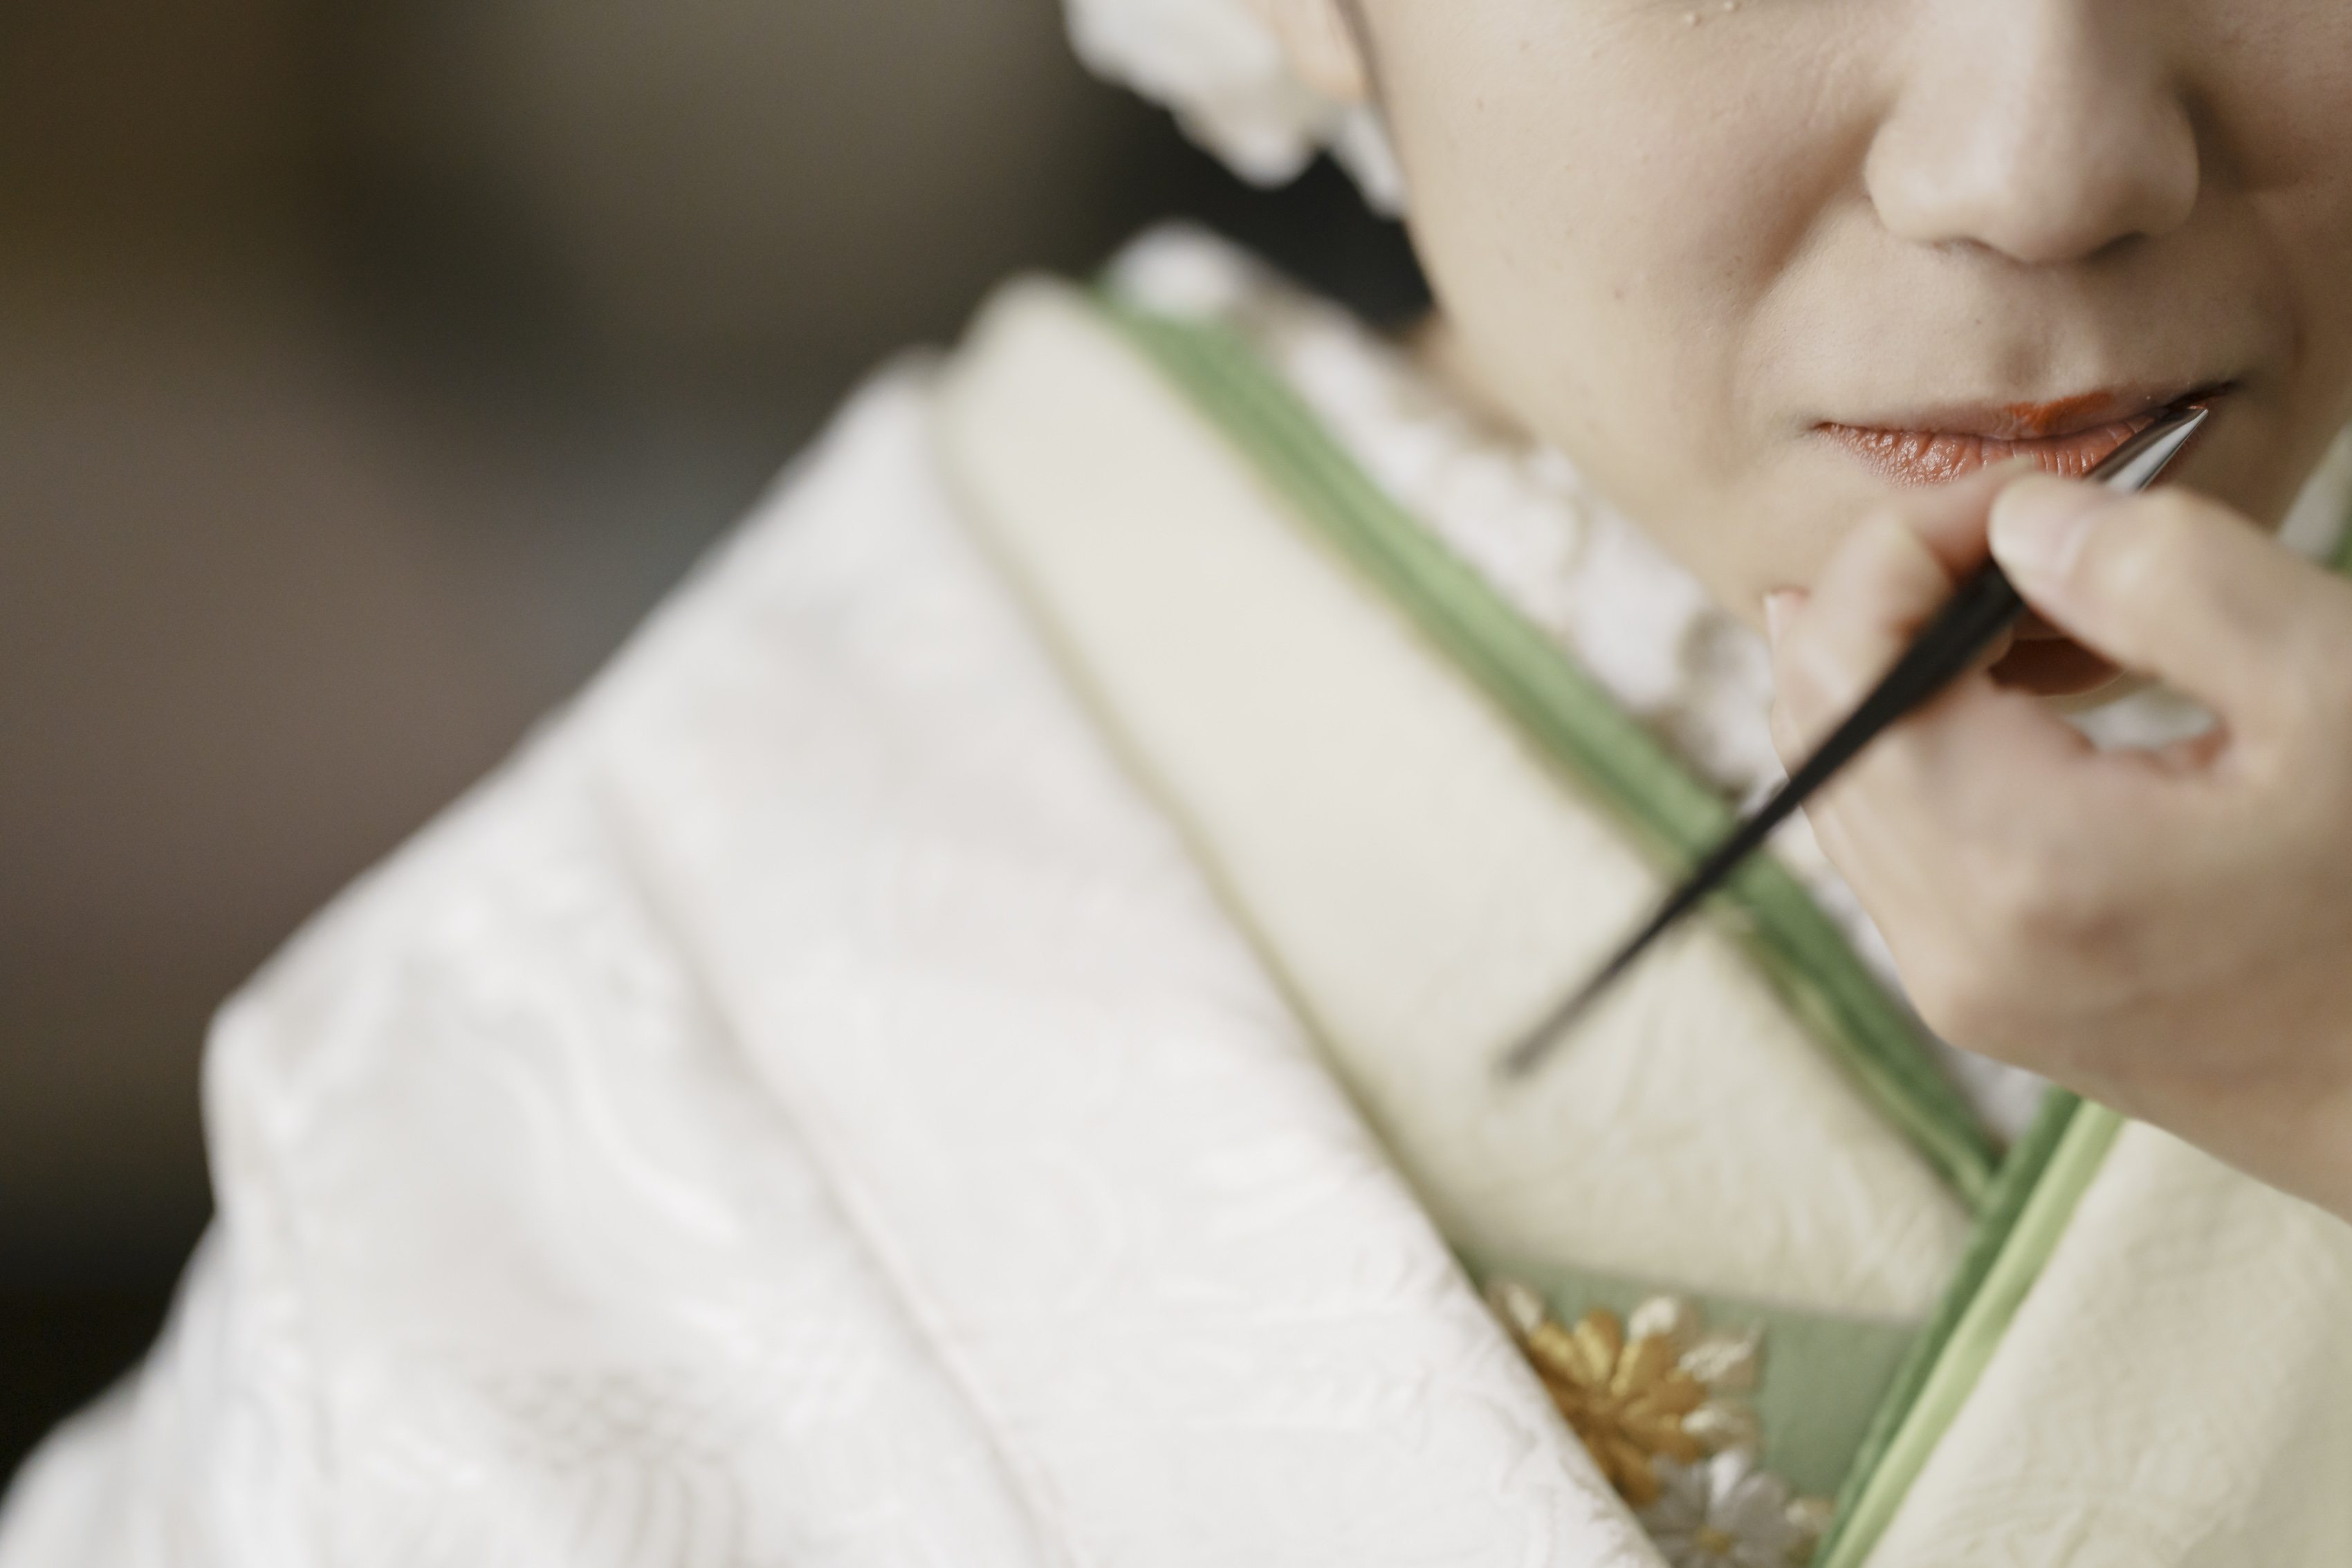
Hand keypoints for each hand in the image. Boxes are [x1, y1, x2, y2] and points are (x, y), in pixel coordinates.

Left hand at [1767, 465, 2351, 1219]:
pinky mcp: (1983, 998)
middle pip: (1813, 712)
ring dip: (1906, 664)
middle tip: (2036, 533)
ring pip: (1842, 774)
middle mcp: (1950, 942)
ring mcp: (1956, 985)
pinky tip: (2040, 697)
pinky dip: (1929, 741)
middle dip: (1893, 591)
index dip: (1908, 537)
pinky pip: (1892, 835)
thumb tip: (2020, 519)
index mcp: (2016, 866)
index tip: (2034, 495)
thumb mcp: (2337, 691)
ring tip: (2051, 606)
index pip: (1842, 653)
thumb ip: (2166, 577)